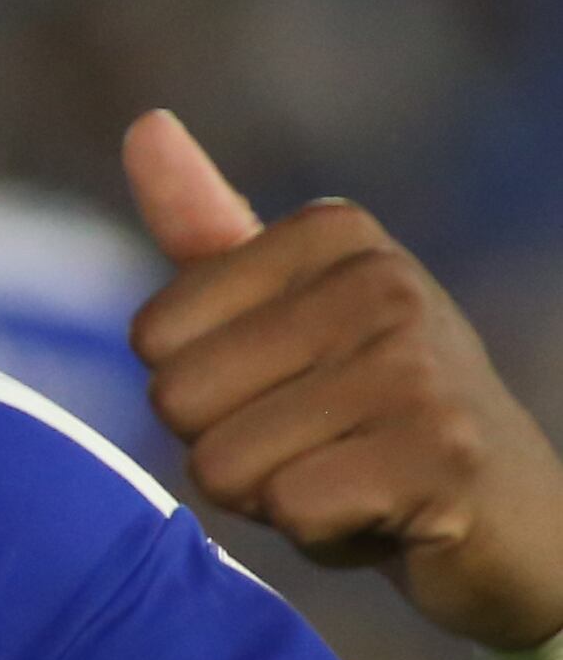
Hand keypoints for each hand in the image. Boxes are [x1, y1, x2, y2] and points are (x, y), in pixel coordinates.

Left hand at [125, 109, 562, 653]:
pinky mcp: (438, 457)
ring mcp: (416, 365)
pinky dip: (321, 535)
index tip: (292, 389)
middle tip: (321, 445)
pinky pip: (289, 511)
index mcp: (334, 231)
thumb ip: (207, 227)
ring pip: (222, 466)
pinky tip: (383, 514)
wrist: (513, 517)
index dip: (203, 391)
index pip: (152, 337)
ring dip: (271, 497)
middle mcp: (381, 280)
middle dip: (228, 449)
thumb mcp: (288, 308)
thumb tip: (145, 124)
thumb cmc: (374, 411)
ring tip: (352, 475)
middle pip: (177, 400)